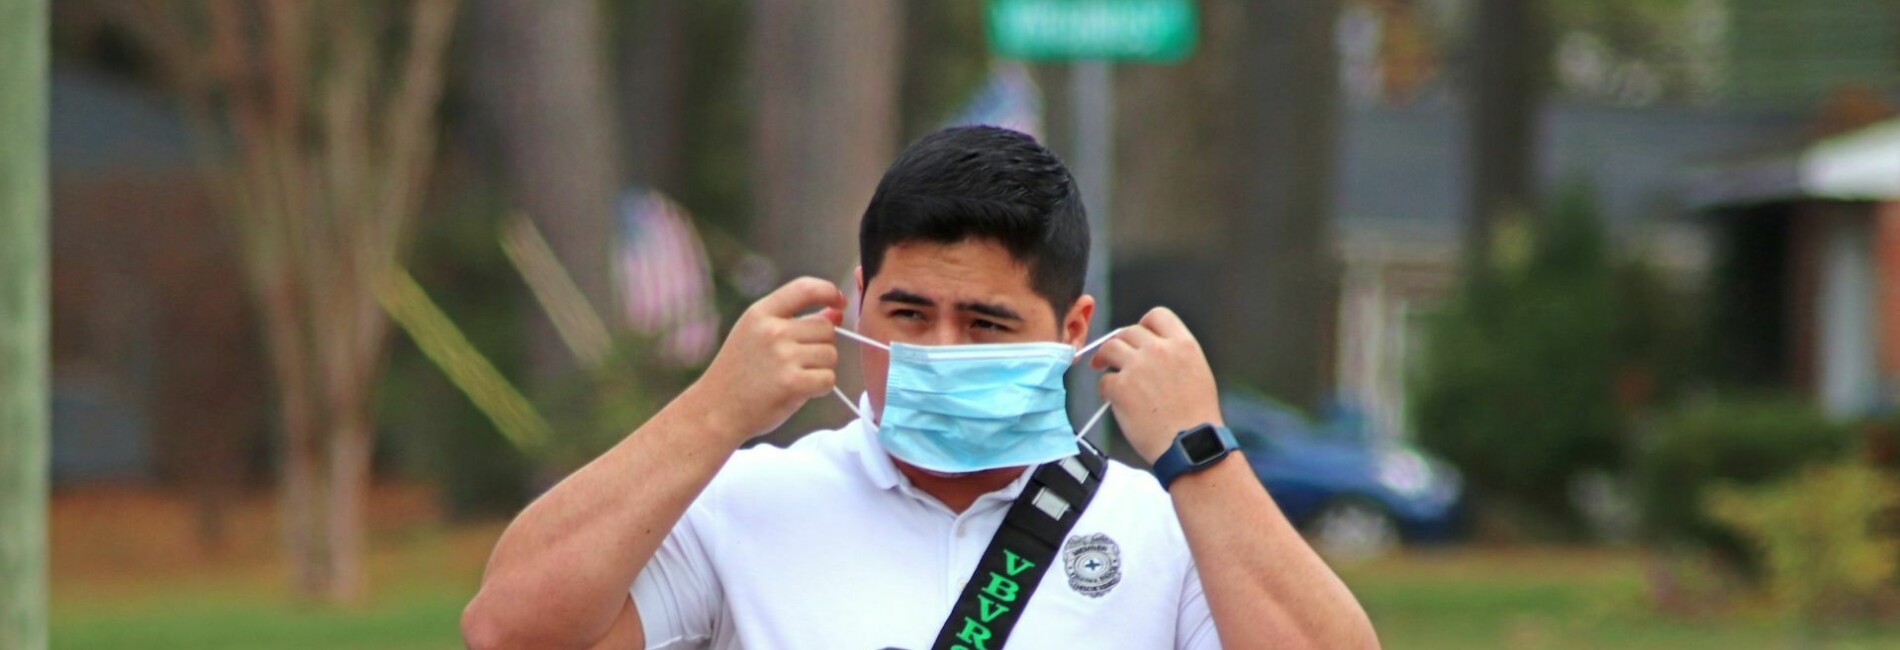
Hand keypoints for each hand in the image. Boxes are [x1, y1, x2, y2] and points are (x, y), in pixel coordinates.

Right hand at [682, 277, 844, 444]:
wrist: (714, 411)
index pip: (806, 288)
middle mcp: (772, 330)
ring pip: (831, 355)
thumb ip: (794, 321)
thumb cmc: (739, 373)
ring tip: (794, 377)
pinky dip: (820, 387)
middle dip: (821, 345)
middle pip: (826, 328)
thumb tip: (837, 312)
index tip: (839, 302)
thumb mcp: (755, 335)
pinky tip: (798, 391)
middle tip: (798, 363)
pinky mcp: (791, 382)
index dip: (829, 291)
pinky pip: (828, 378)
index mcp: (760, 313)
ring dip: (821, 368)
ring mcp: (782, 356)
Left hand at [1089, 307, 1222, 463]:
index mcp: (1183, 345)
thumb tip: (1151, 350)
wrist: (1190, 446)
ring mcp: (1138, 367)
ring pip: (1110, 347)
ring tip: (1103, 368)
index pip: (1157, 315)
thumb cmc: (1196, 418)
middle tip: (1114, 356)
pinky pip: (1104, 379)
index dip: (1144, 325)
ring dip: (1105, 358)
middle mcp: (1160, 350)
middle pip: (1129, 331)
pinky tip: (1113, 398)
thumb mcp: (1198, 374)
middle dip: (1121, 343)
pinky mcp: (1121, 387)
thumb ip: (1175, 356)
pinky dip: (1106, 388)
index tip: (1137, 338)